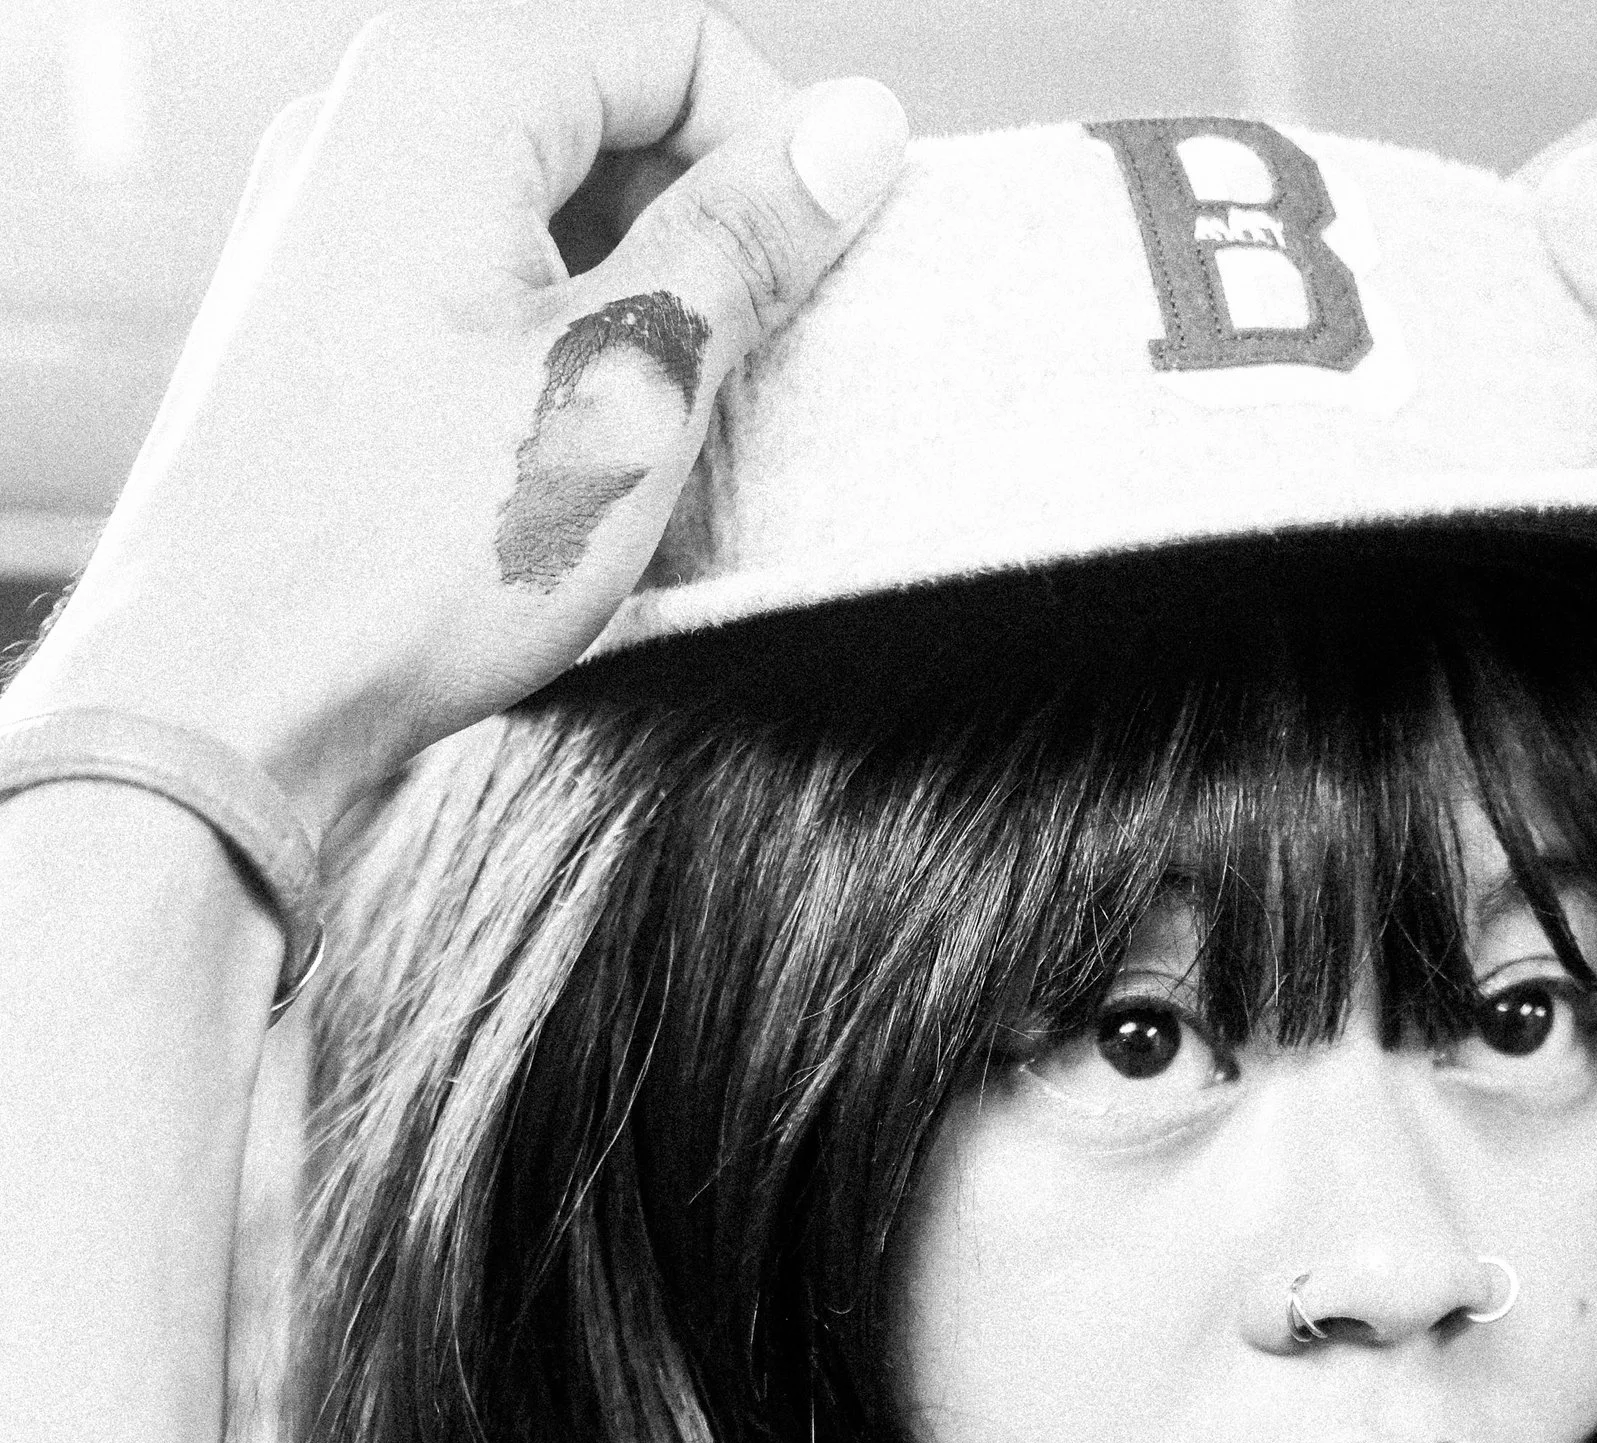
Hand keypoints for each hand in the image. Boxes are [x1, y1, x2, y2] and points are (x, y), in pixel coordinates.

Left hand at [13, 6, 907, 834]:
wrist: (218, 701)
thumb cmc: (401, 553)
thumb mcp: (628, 389)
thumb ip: (745, 245)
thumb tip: (856, 135)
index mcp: (442, 90)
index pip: (674, 43)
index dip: (775, 154)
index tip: (824, 279)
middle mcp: (367, 129)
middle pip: (609, 124)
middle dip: (707, 245)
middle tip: (760, 382)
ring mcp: (332, 227)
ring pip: (550, 222)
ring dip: (642, 322)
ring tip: (670, 457)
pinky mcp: (323, 329)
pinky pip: (482, 299)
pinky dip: (560, 368)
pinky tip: (584, 483)